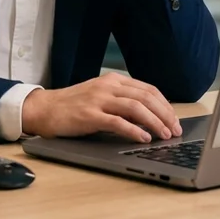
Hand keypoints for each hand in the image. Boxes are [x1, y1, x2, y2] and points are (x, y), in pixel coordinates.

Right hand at [21, 72, 182, 143]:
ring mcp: (98, 100)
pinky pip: (117, 122)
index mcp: (113, 80)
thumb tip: (148, 117)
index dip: (165, 105)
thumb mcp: (100, 97)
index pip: (148, 89)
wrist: (44, 109)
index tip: (174, 119)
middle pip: (146, 97)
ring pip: (135, 107)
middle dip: (165, 114)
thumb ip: (121, 102)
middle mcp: (107, 87)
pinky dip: (134, 130)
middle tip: (175, 130)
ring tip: (165, 135)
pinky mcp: (89, 115)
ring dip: (154, 122)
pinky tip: (144, 138)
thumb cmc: (72, 106)